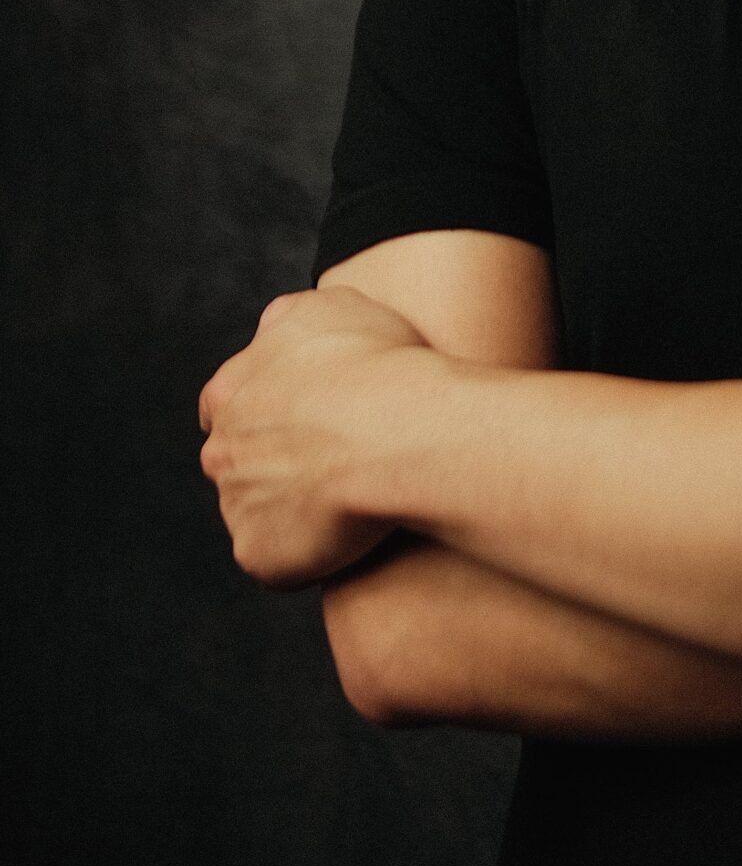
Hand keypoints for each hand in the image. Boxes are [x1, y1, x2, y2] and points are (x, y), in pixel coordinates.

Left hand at [198, 285, 431, 587]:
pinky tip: (353, 531)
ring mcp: (235, 504)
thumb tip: (283, 329)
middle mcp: (220, 448)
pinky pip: (281, 558)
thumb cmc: (379, 364)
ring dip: (295, 506)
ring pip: (261, 511)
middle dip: (276, 461)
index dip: (269, 411)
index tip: (309, 416)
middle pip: (238, 461)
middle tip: (337, 456)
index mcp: (229, 389)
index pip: (225, 405)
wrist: (397, 430)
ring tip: (355, 495)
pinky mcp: (258, 554)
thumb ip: (294, 322)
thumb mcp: (334, 307)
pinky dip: (310, 551)